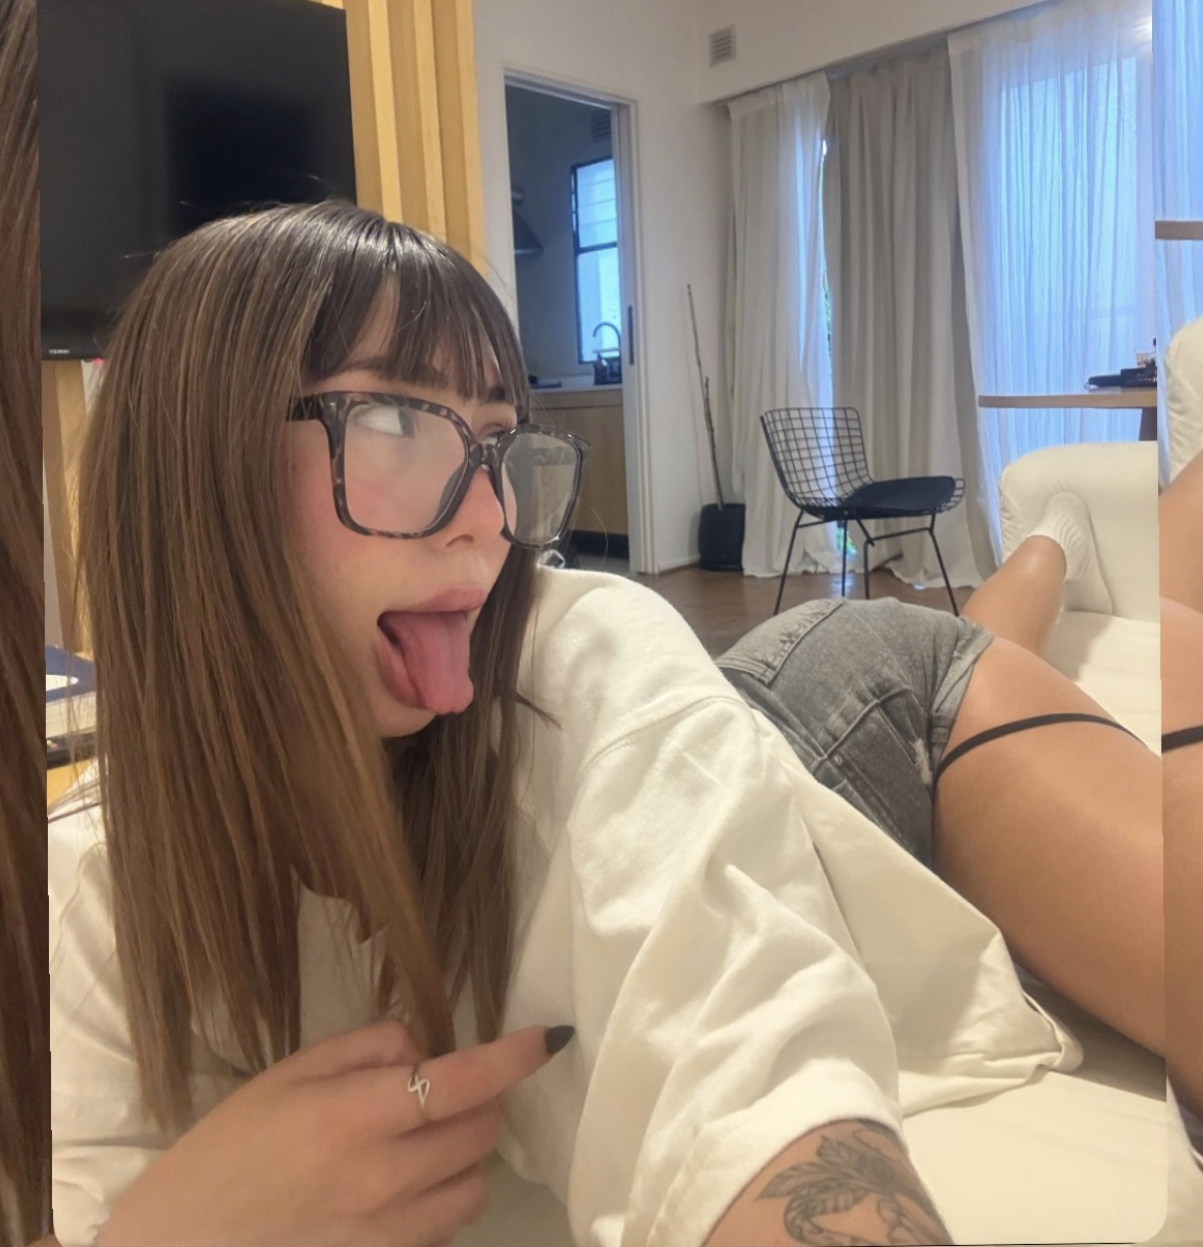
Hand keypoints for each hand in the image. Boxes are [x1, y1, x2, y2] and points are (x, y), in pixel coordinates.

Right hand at [97, 1019, 571, 1246]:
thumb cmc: (226, 1153)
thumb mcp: (287, 1076)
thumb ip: (368, 1048)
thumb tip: (429, 1043)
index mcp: (357, 1116)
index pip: (465, 1080)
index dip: (515, 1055)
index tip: (548, 1037)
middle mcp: (384, 1178)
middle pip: (482, 1130)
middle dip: (476, 1101)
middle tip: (437, 1092)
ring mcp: (389, 1235)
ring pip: (476, 1184)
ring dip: (464, 1155)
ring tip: (420, 1144)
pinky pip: (447, 1229)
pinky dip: (442, 1200)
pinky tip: (402, 1189)